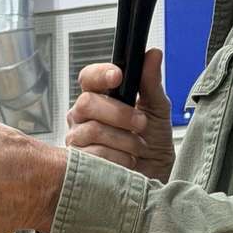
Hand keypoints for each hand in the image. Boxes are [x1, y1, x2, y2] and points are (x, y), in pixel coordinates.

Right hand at [66, 49, 174, 182]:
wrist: (153, 178)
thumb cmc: (152, 145)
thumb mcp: (156, 110)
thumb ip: (151, 83)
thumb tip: (152, 54)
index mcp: (98, 99)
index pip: (88, 78)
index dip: (100, 75)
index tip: (118, 77)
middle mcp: (81, 118)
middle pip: (86, 103)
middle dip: (119, 113)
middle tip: (141, 123)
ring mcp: (76, 142)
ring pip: (92, 131)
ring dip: (124, 140)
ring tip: (138, 148)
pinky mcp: (78, 166)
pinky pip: (94, 156)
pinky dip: (119, 159)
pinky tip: (128, 163)